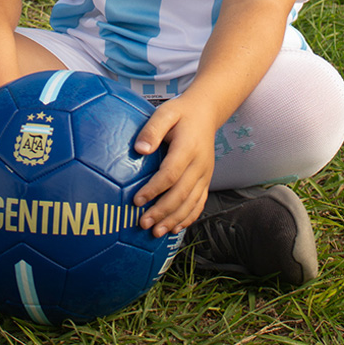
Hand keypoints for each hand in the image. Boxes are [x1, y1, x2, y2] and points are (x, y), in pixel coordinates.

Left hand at [131, 97, 215, 236]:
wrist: (206, 113)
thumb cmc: (181, 113)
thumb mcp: (165, 113)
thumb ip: (152, 129)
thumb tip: (139, 149)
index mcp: (188, 148)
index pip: (171, 174)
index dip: (154, 189)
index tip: (137, 200)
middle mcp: (200, 164)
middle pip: (181, 193)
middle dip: (162, 211)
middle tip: (143, 223)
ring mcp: (205, 174)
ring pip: (191, 202)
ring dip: (174, 219)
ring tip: (156, 232)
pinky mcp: (206, 180)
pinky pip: (200, 202)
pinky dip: (188, 217)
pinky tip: (175, 228)